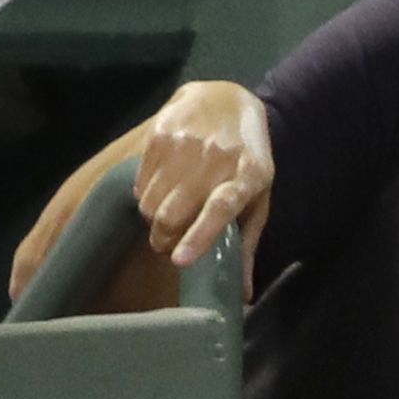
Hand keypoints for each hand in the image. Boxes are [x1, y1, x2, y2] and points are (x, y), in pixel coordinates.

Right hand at [134, 81, 272, 273]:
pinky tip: (162, 186)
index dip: (199, 236)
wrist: (226, 100)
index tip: (179, 261)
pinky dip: (145, 194)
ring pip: (151, 203)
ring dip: (154, 218)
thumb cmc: (247, 160)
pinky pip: (140, 183)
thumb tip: (243, 297)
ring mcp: (186, 146)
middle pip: (174, 213)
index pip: (220, 209)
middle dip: (165, 238)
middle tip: (169, 242)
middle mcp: (215, 160)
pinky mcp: (161, 135)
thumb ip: (248, 244)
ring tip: (169, 210)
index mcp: (246, 178)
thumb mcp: (259, 198)